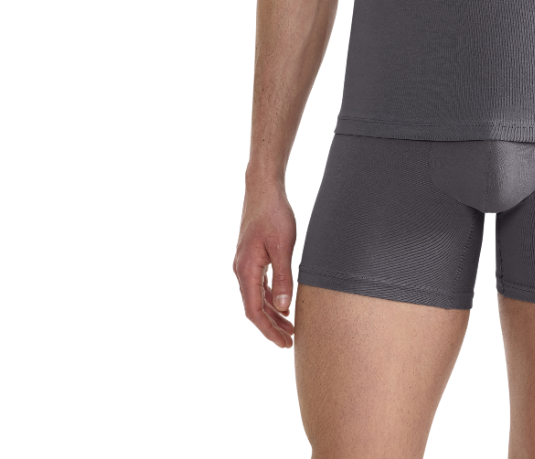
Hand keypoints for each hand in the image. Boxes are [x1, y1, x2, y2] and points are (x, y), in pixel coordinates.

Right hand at [233, 183, 297, 348]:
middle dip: (272, 326)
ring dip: (274, 313)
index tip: (283, 343)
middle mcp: (242, 271)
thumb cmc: (274, 215)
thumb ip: (283, 278)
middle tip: (291, 341)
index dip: (268, 330)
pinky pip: (261, 285)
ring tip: (291, 327)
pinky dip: (272, 297)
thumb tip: (283, 308)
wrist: (264, 190)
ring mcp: (247, 264)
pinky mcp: (254, 257)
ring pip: (259, 297)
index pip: (254, 311)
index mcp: (246, 271)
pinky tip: (284, 303)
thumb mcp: (282, 248)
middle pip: (255, 308)